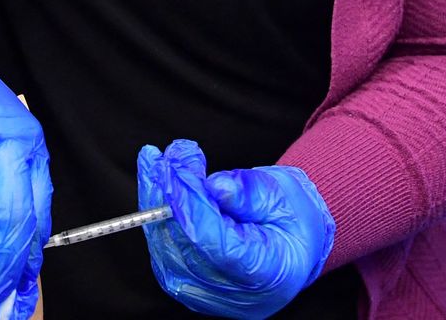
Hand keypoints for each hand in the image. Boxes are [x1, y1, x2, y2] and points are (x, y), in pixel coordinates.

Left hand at [137, 139, 334, 319]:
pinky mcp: (185, 282)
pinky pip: (161, 243)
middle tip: (172, 153)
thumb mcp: (283, 198)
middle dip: (171, 193)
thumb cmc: (292, 220)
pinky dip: (154, 207)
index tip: (178, 165)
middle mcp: (231, 293)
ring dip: (155, 196)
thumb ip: (249, 193)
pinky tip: (154, 175)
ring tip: (155, 158)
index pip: (216, 243)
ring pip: (165, 244)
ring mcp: (204, 293)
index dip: (192, 203)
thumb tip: (215, 187)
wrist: (292, 246)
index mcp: (265, 275)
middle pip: (185, 244)